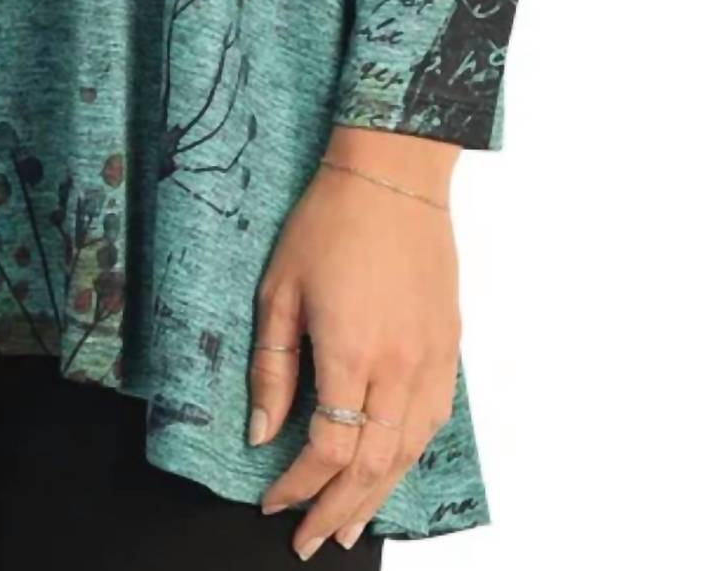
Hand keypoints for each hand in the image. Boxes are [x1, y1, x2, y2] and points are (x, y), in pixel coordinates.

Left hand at [249, 126, 461, 558]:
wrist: (393, 177)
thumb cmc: (328, 223)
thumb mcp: (279, 288)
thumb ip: (273, 364)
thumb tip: (263, 430)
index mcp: (351, 352)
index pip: (328, 448)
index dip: (299, 484)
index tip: (273, 501)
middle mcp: (399, 366)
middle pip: (372, 463)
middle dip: (338, 508)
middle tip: (311, 540)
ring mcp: (432, 359)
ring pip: (408, 451)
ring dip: (379, 495)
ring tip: (352, 525)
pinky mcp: (449, 346)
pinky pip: (433, 421)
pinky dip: (409, 456)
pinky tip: (392, 469)